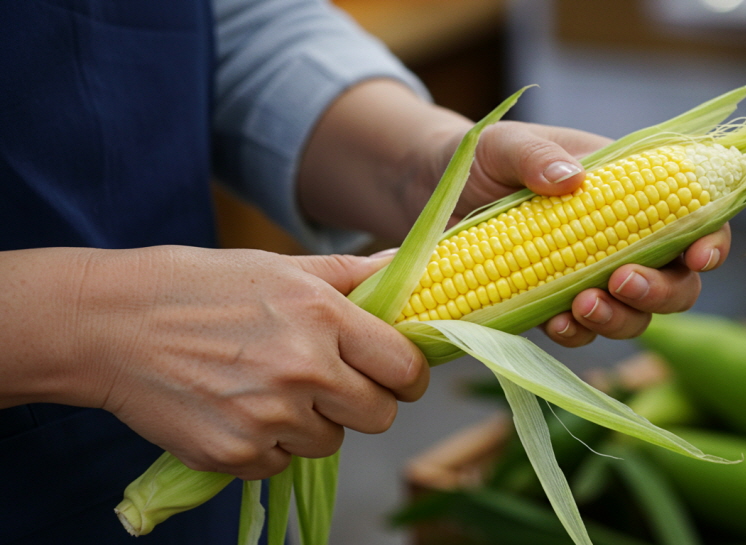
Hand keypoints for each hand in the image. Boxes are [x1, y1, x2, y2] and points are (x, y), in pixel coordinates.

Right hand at [76, 247, 427, 479]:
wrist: (110, 324)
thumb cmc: (198, 287)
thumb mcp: (279, 267)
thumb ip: (352, 274)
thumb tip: (406, 265)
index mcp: (323, 317)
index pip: (405, 368)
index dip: (408, 376)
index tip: (398, 376)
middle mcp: (303, 370)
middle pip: (379, 415)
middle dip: (363, 402)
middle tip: (332, 384)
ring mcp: (268, 417)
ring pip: (329, 442)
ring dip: (310, 422)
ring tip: (267, 387)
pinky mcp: (234, 454)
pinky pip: (280, 463)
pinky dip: (267, 445)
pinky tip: (236, 408)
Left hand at [295, 79, 730, 346]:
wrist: (431, 194)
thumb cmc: (482, 157)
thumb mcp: (504, 144)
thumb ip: (536, 155)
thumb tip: (573, 181)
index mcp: (630, 189)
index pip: (694, 217)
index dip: (709, 241)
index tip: (700, 256)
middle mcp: (621, 238)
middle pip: (676, 281)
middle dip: (661, 291)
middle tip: (621, 283)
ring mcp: (591, 275)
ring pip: (636, 314)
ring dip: (620, 318)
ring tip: (581, 307)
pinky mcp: (557, 304)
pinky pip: (583, 330)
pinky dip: (576, 333)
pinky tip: (555, 324)